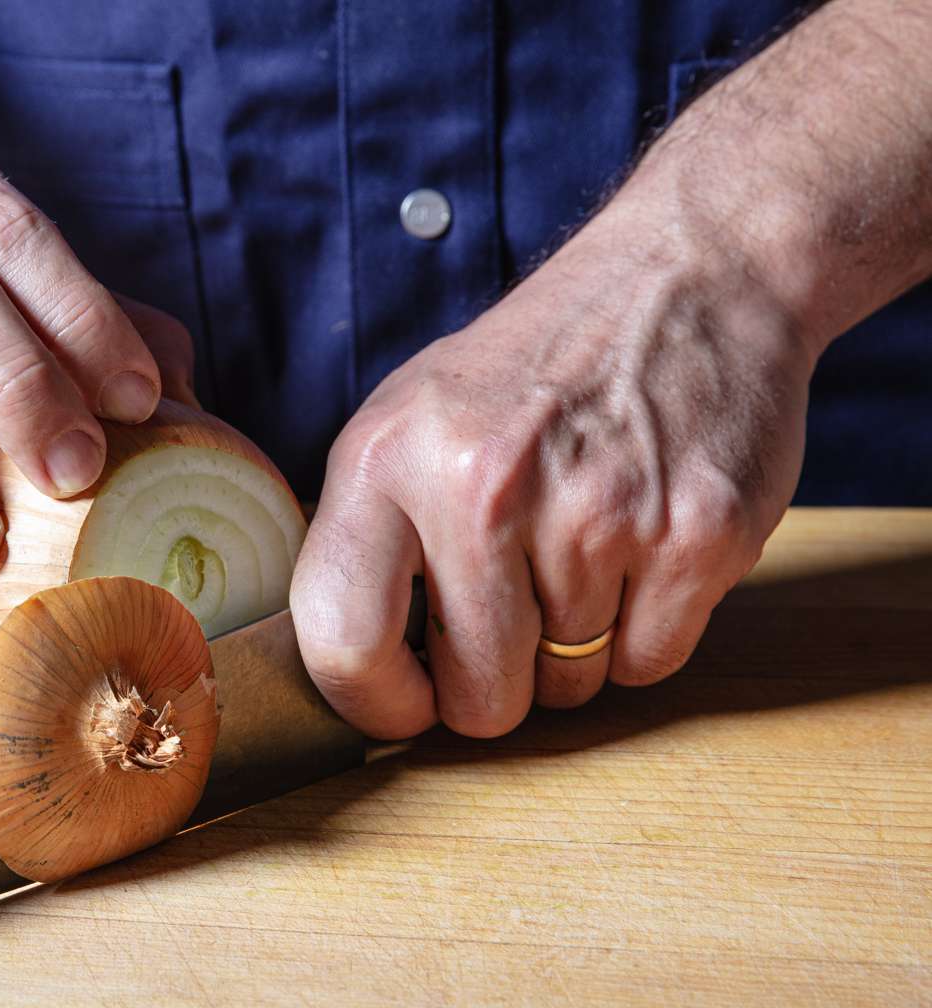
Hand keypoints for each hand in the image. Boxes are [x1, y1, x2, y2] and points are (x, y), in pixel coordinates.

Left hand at [290, 202, 815, 738]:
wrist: (687, 274)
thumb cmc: (532, 367)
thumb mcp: (406, 419)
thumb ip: (366, 535)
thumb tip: (344, 668)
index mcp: (386, 459)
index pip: (342, 641)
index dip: (375, 703)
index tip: (408, 703)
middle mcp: (483, 486)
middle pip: (479, 696)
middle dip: (495, 686)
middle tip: (514, 618)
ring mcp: (597, 512)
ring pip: (569, 685)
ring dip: (574, 648)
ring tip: (582, 547)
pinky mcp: (696, 532)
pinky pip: (649, 664)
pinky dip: (644, 633)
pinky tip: (640, 548)